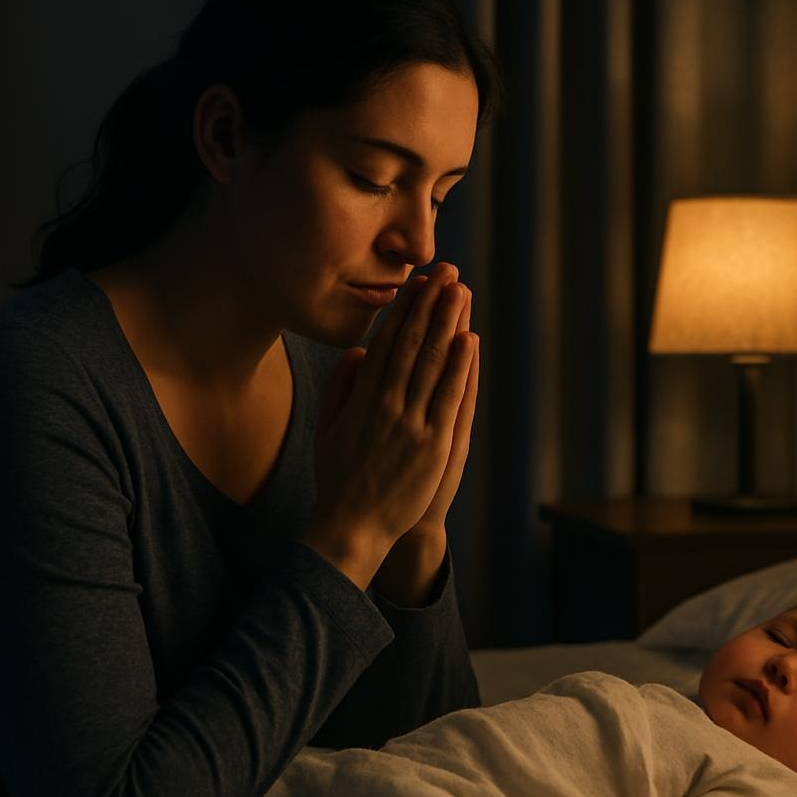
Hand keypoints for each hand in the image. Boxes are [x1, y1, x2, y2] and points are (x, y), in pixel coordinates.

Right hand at [303, 263, 477, 587]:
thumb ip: (340, 387)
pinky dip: (461, 367)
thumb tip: (359, 352)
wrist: (352, 526)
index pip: (386, 342)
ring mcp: (412, 424)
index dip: (404, 308)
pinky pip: (450, 398)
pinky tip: (470, 339)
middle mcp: (387, 404)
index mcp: (361, 398)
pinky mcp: (434, 446)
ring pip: (433, 363)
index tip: (417, 281)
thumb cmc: (338, 478)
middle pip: (413, 343)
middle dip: (431, 303)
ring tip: (460, 290)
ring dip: (449, 323)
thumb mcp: (326, 429)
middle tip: (446, 270)